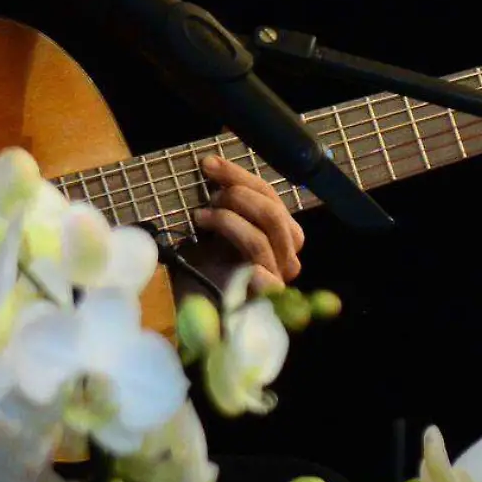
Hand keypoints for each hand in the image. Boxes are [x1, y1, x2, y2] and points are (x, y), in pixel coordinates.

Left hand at [186, 153, 305, 294]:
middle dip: (239, 196)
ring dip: (230, 222)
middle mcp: (285, 252)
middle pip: (272, 213)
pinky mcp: (267, 302)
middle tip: (210, 197)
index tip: (208, 164)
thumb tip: (210, 167)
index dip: (239, 176)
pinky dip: (250, 268)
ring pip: (263, 239)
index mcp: (278, 231)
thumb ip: (218, 203)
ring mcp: (278, 277)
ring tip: (201, 217)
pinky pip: (266, 280)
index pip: (268, 195)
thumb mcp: (209, 230)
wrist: (195, 317)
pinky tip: (225, 257)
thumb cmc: (203, 270)